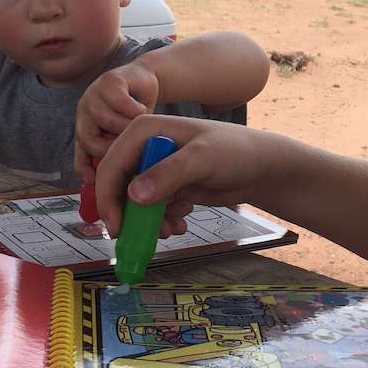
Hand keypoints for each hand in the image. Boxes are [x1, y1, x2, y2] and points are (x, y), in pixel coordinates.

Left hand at [74, 62, 159, 179]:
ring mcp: (94, 95)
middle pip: (88, 139)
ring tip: (141, 124)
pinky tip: (143, 109)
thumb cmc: (135, 111)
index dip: (84, 167)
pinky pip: (118, 101)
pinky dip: (133, 108)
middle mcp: (85, 113)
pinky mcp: (109, 80)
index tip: (95, 180)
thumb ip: (118, 153)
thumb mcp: (126, 136)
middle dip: (112, 146)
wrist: (144, 80)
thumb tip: (119, 181)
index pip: (79, 153)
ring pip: (105, 120)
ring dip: (127, 125)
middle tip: (132, 145)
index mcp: (86, 128)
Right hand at [93, 113, 273, 236]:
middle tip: (144, 237)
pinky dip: (160, 222)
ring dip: (148, 222)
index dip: (108, 198)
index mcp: (144, 130)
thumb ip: (169, 174)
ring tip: (173, 227)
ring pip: (133, 203)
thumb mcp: (201, 159)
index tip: (118, 227)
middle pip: (118, 187)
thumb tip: (134, 195)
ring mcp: (155, 169)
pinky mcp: (166, 187)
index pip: (111, 165)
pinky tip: (180, 223)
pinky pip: (150, 210)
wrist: (259, 167)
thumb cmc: (235, 151)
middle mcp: (144, 148)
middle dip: (131, 214)